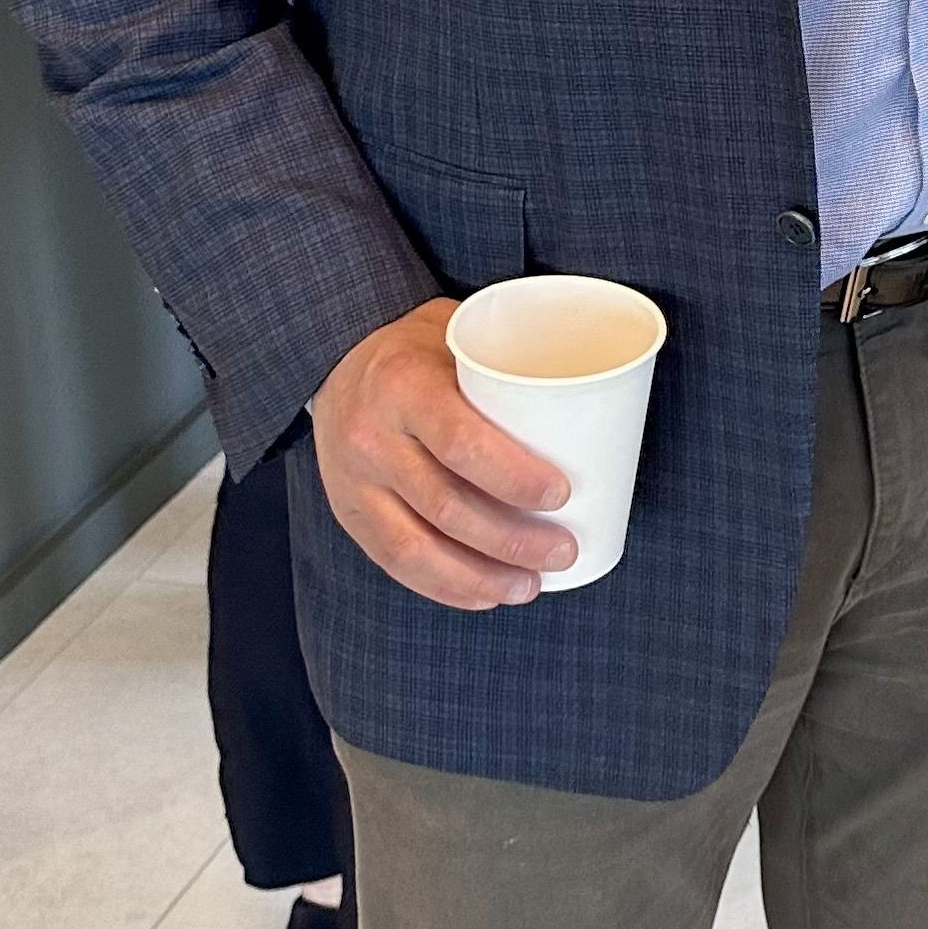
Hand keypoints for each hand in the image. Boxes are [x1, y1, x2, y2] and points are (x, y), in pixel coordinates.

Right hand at [310, 296, 575, 607]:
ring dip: (481, 576)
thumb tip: (593, 398)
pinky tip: (483, 595)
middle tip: (564, 550)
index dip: (514, 477)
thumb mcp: (455, 333)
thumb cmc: (417, 349)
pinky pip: (394, 562)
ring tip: (530, 585)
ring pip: (418, 548)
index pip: (460, 442)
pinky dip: (443, 586)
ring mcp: (353, 482)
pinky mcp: (349, 513)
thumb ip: (504, 368)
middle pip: (446, 506)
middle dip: (512, 541)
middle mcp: (371, 437)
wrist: (334, 360)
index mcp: (403, 385)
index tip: (562, 495)